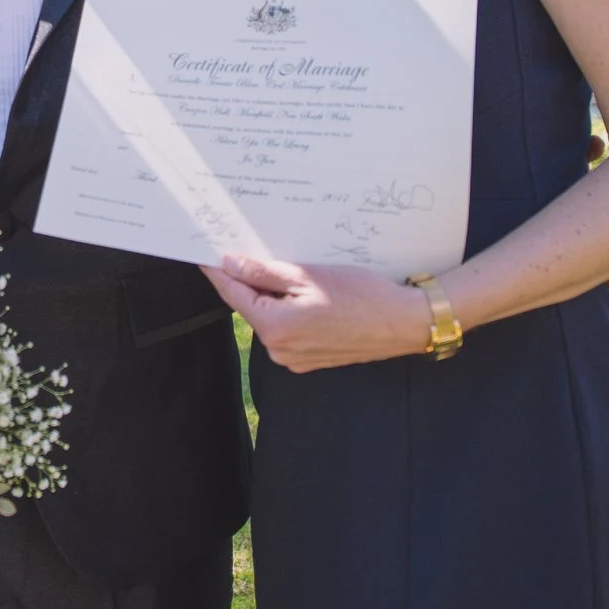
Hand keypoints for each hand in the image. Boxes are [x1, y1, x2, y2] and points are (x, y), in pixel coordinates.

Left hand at [202, 254, 431, 372]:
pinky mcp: (309, 359)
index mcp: (274, 328)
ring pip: (269, 318)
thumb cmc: (361, 295)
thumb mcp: (308, 276)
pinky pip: (287, 330)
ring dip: (270, 295)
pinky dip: (287, 310)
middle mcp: (278, 350)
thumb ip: (264, 272)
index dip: (218, 271)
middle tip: (247, 249)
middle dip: (248, 280)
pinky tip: (304, 292)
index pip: (233, 293)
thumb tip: (229, 264)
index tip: (205, 252)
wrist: (403, 323)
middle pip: (250, 306)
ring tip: (285, 268)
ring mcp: (294, 358)